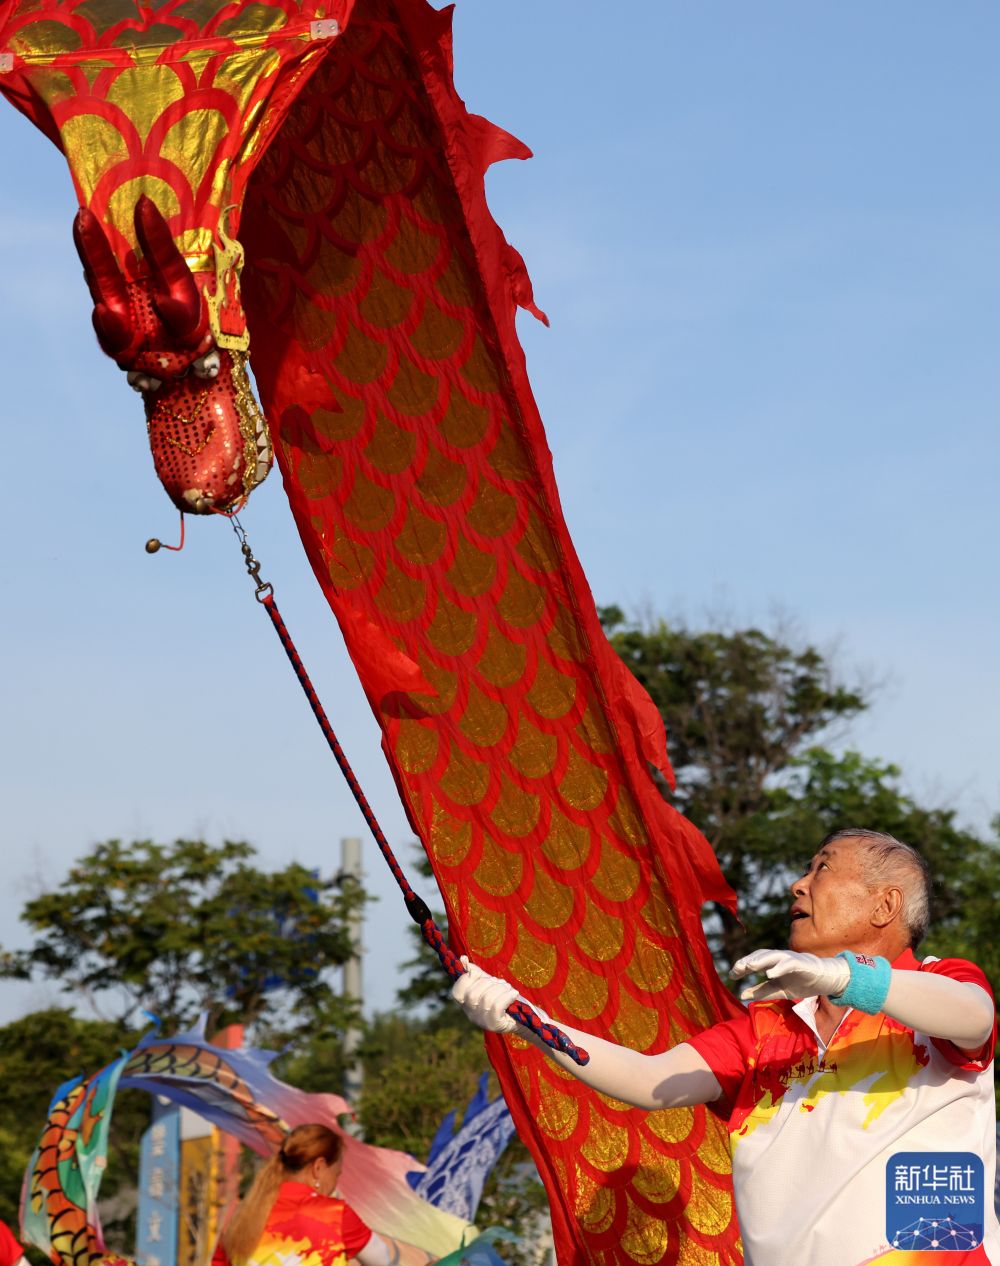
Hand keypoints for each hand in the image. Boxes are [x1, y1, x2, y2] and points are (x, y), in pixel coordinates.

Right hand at [450, 957, 518, 1032]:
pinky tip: (514, 994)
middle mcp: (471, 1014)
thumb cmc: (503, 997)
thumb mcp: (488, 984)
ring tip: (509, 988)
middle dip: (488, 983)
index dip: (467, 979)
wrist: (522, 1017)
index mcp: (466, 1003)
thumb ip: (476, 973)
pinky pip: (497, 1006)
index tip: (480, 974)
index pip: (457, 992)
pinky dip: (507, 996)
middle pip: (472, 994)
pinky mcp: (495, 1024)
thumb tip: (463, 959)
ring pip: (486, 999)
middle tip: (500, 982)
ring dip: (501, 989)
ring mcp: (482, 1021)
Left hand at [730, 948, 850, 1001]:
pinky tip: (769, 973)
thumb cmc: (802, 982)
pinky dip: (779, 967)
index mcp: (773, 963)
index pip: (754, 962)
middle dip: (747, 962)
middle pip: (760, 956)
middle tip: (736, 969)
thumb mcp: (780, 990)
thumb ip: (762, 991)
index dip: (742, 967)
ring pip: (772, 956)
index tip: (731, 975)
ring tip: (748, 966)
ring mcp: (790, 959)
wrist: (826, 979)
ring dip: (759, 960)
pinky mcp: (801, 963)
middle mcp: (779, 958)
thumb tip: (742, 995)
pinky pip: (788, 963)